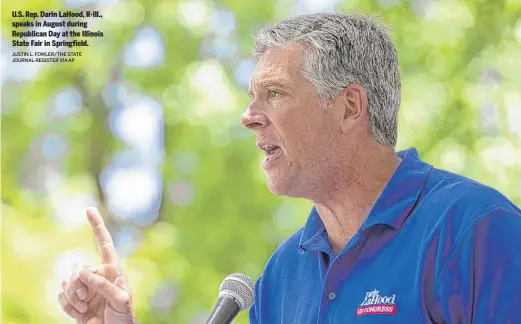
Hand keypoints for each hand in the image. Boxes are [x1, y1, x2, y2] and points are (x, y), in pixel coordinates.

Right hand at [57, 206, 135, 323]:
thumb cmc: (124, 317)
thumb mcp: (121, 300)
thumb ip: (103, 284)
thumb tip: (82, 271)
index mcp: (113, 270)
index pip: (104, 244)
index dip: (97, 226)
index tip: (89, 209)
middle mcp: (98, 275)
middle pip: (77, 267)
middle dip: (78, 284)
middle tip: (86, 300)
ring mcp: (85, 287)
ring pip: (67, 281)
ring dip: (73, 297)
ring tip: (85, 308)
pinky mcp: (74, 300)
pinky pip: (61, 295)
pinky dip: (67, 306)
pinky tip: (80, 314)